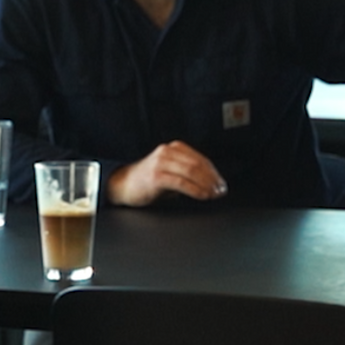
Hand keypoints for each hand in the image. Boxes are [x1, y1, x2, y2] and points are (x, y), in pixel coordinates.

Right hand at [106, 140, 227, 206]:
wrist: (122, 185)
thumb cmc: (147, 181)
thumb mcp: (168, 170)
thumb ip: (186, 172)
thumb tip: (210, 184)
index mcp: (173, 148)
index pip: (200, 158)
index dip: (214, 172)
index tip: (222, 184)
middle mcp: (167, 152)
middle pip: (198, 164)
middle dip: (213, 179)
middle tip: (221, 191)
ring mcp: (161, 163)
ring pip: (192, 172)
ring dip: (206, 185)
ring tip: (214, 194)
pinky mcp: (156, 176)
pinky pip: (181, 183)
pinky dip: (195, 190)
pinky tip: (203, 196)